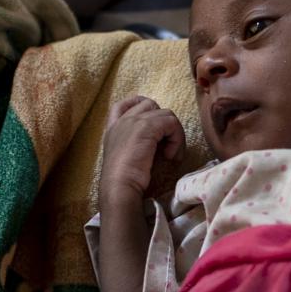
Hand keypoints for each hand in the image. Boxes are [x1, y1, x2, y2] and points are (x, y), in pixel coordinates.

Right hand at [99, 95, 184, 209]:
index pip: (123, 105)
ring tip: (171, 155)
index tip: (154, 123)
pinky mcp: (146, 127)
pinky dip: (177, 140)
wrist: (119, 186)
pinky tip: (170, 156)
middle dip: (164, 122)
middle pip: (151, 105)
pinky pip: (172, 123)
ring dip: (174, 134)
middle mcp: (122, 121)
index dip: (140, 105)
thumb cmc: (124, 180)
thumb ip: (136, 144)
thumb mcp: (127, 157)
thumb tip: (159, 142)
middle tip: (167, 145)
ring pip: (166, 114)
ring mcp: (134, 121)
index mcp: (114, 128)